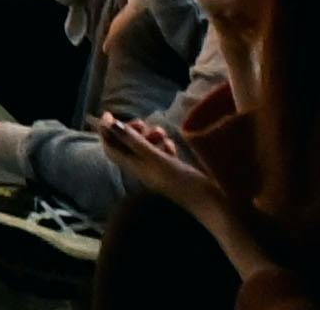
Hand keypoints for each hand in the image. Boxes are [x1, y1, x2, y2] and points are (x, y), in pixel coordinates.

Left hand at [99, 113, 234, 230]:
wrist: (214, 205)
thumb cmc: (185, 183)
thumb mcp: (158, 160)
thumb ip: (135, 142)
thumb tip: (112, 125)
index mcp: (137, 169)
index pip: (111, 149)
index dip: (106, 132)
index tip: (109, 113)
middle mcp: (145, 171)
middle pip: (128, 147)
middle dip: (131, 131)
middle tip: (143, 123)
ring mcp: (160, 172)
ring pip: (146, 148)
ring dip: (150, 137)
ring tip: (162, 134)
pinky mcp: (174, 172)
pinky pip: (163, 154)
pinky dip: (164, 146)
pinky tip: (172, 145)